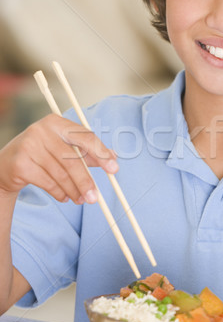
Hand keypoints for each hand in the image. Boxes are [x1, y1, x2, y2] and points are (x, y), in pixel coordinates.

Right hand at [0, 114, 118, 203]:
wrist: (7, 165)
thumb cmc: (41, 154)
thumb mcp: (64, 149)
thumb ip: (87, 152)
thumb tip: (113, 156)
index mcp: (56, 122)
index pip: (85, 137)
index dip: (101, 153)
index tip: (114, 169)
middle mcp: (42, 130)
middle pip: (72, 159)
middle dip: (86, 181)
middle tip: (95, 198)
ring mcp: (29, 146)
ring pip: (60, 174)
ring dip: (74, 190)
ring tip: (81, 200)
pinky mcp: (21, 163)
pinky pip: (48, 183)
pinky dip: (60, 193)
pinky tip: (65, 198)